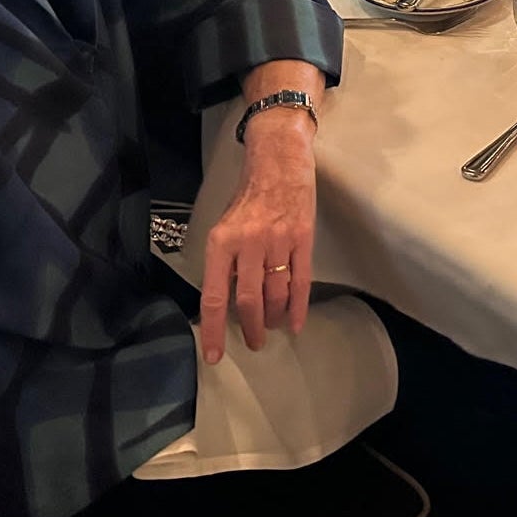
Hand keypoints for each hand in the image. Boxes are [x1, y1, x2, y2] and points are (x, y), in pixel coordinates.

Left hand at [200, 110, 316, 362]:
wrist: (279, 160)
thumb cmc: (248, 195)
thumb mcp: (224, 225)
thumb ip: (225, 261)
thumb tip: (225, 300)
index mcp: (222, 242)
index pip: (214, 296)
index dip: (214, 330)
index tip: (214, 356)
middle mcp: (248, 243)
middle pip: (248, 300)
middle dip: (250, 328)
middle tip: (254, 343)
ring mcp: (278, 241)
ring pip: (275, 293)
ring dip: (273, 317)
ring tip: (271, 327)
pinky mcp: (303, 239)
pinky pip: (301, 281)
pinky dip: (298, 307)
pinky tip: (296, 324)